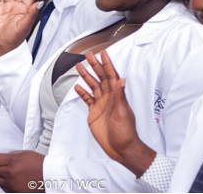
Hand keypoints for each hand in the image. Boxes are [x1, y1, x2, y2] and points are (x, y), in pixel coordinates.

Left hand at [0, 151, 43, 192]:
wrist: (48, 176)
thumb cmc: (39, 164)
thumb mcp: (24, 153)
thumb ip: (10, 155)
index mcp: (13, 161)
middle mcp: (10, 173)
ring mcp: (11, 184)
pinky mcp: (13, 191)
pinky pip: (1, 186)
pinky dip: (1, 182)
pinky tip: (6, 177)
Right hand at [74, 50, 155, 176]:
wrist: (121, 149)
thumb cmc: (126, 132)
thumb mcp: (123, 112)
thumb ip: (120, 96)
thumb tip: (122, 79)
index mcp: (116, 96)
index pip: (111, 75)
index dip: (107, 64)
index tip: (103, 53)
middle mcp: (109, 97)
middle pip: (100, 78)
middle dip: (95, 66)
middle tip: (88, 55)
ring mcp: (101, 104)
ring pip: (93, 86)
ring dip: (87, 76)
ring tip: (79, 66)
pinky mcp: (94, 113)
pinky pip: (87, 99)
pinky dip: (82, 93)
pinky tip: (77, 86)